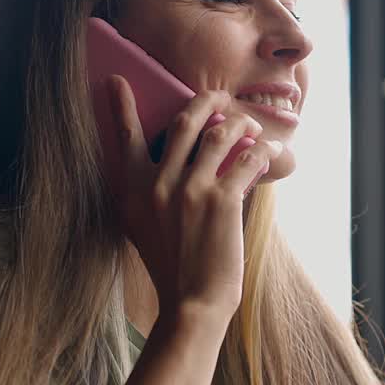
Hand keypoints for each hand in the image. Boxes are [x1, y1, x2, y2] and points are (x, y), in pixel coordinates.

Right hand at [108, 75, 283, 330]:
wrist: (191, 303)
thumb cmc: (171, 267)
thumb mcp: (141, 228)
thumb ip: (147, 194)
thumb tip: (165, 161)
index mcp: (132, 190)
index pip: (126, 138)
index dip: (121, 107)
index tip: (116, 81)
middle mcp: (156, 184)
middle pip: (184, 123)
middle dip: (206, 102)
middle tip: (219, 96)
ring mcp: (189, 190)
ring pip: (219, 134)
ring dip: (240, 124)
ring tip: (250, 125)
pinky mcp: (221, 200)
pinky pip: (246, 159)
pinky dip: (261, 151)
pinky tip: (268, 150)